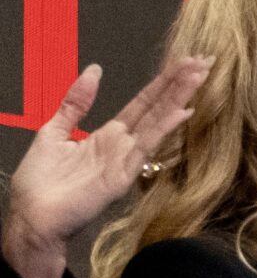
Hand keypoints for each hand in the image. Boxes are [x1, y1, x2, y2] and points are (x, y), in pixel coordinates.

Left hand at [3, 58, 210, 277]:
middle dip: (180, 84)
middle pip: (157, 108)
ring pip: (157, 122)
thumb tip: (94, 71)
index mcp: (108, 136)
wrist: (32, 216)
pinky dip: (164, 128)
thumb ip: (75, 103)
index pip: (143, 104)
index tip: (183, 63)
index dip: (163, 83)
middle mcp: (123, 146)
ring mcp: (126, 160)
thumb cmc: (40, 183)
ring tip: (199, 75)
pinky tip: (181, 111)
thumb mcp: (53, 131)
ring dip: (179, 98)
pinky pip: (145, 146)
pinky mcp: (122, 174)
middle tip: (204, 60)